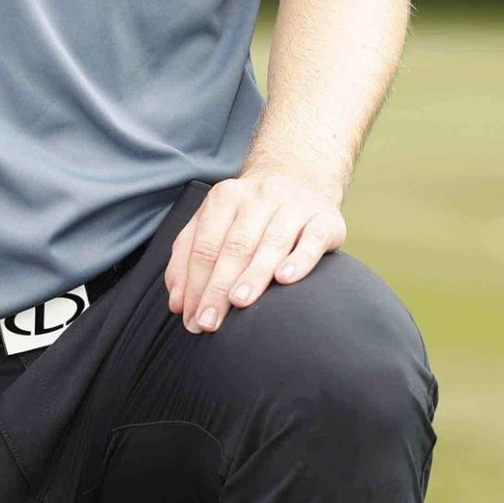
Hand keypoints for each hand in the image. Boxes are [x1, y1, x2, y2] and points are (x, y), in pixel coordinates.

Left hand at [167, 170, 346, 334]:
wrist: (301, 179)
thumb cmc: (249, 215)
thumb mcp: (212, 224)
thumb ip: (188, 258)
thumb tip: (177, 302)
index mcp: (225, 198)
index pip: (204, 246)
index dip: (195, 284)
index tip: (190, 317)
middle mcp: (259, 197)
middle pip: (235, 247)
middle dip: (218, 287)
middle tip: (209, 322)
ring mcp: (294, 205)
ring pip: (272, 242)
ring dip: (254, 274)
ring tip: (239, 302)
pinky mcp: (326, 219)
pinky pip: (313, 239)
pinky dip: (299, 259)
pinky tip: (285, 278)